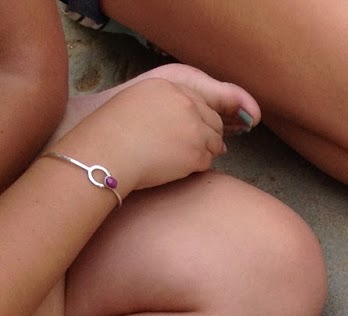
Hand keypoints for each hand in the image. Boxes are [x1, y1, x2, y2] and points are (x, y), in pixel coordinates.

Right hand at [47, 76, 234, 194]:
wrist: (106, 152)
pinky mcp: (197, 151)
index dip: (197, 118)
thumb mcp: (135, 101)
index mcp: (168, 87)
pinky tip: (178, 168)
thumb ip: (162, 104)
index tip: (190, 130)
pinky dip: (197, 166)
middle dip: (207, 135)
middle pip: (213, 120)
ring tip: (181, 159)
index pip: (198, 101)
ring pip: (215, 142)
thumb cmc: (111, 131)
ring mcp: (194, 127)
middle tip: (193, 148)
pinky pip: (207, 161)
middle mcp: (185, 103)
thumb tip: (188, 120)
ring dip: (203, 152)